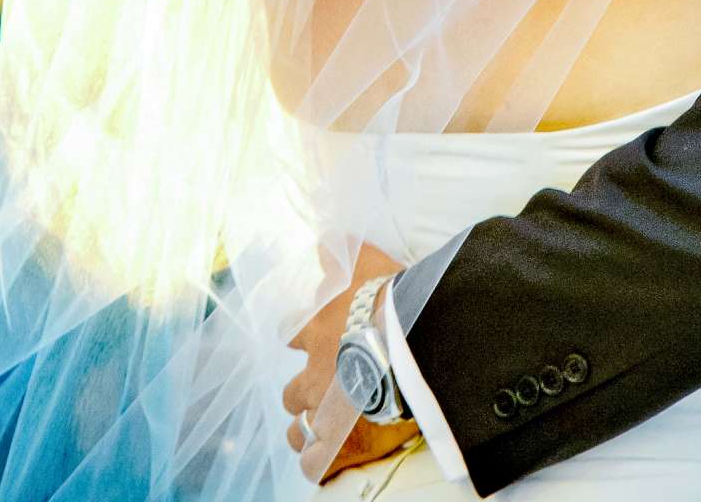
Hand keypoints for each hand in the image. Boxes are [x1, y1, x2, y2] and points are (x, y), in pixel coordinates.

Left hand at [284, 243, 418, 482]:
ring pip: (298, 430)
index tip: (309, 340)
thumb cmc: (389, 299)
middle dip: (301, 394)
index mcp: (318, 332)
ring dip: (304, 431)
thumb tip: (326, 235)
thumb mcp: (365, 261)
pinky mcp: (339, 442)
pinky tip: (324, 465)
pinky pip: (316, 463)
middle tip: (318, 394)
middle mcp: (313, 373)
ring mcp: (324, 411)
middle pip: (292, 392)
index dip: (302, 339)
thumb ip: (344, 248)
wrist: (408, 341)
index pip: (294, 334)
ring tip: (317, 435)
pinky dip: (318, 464)